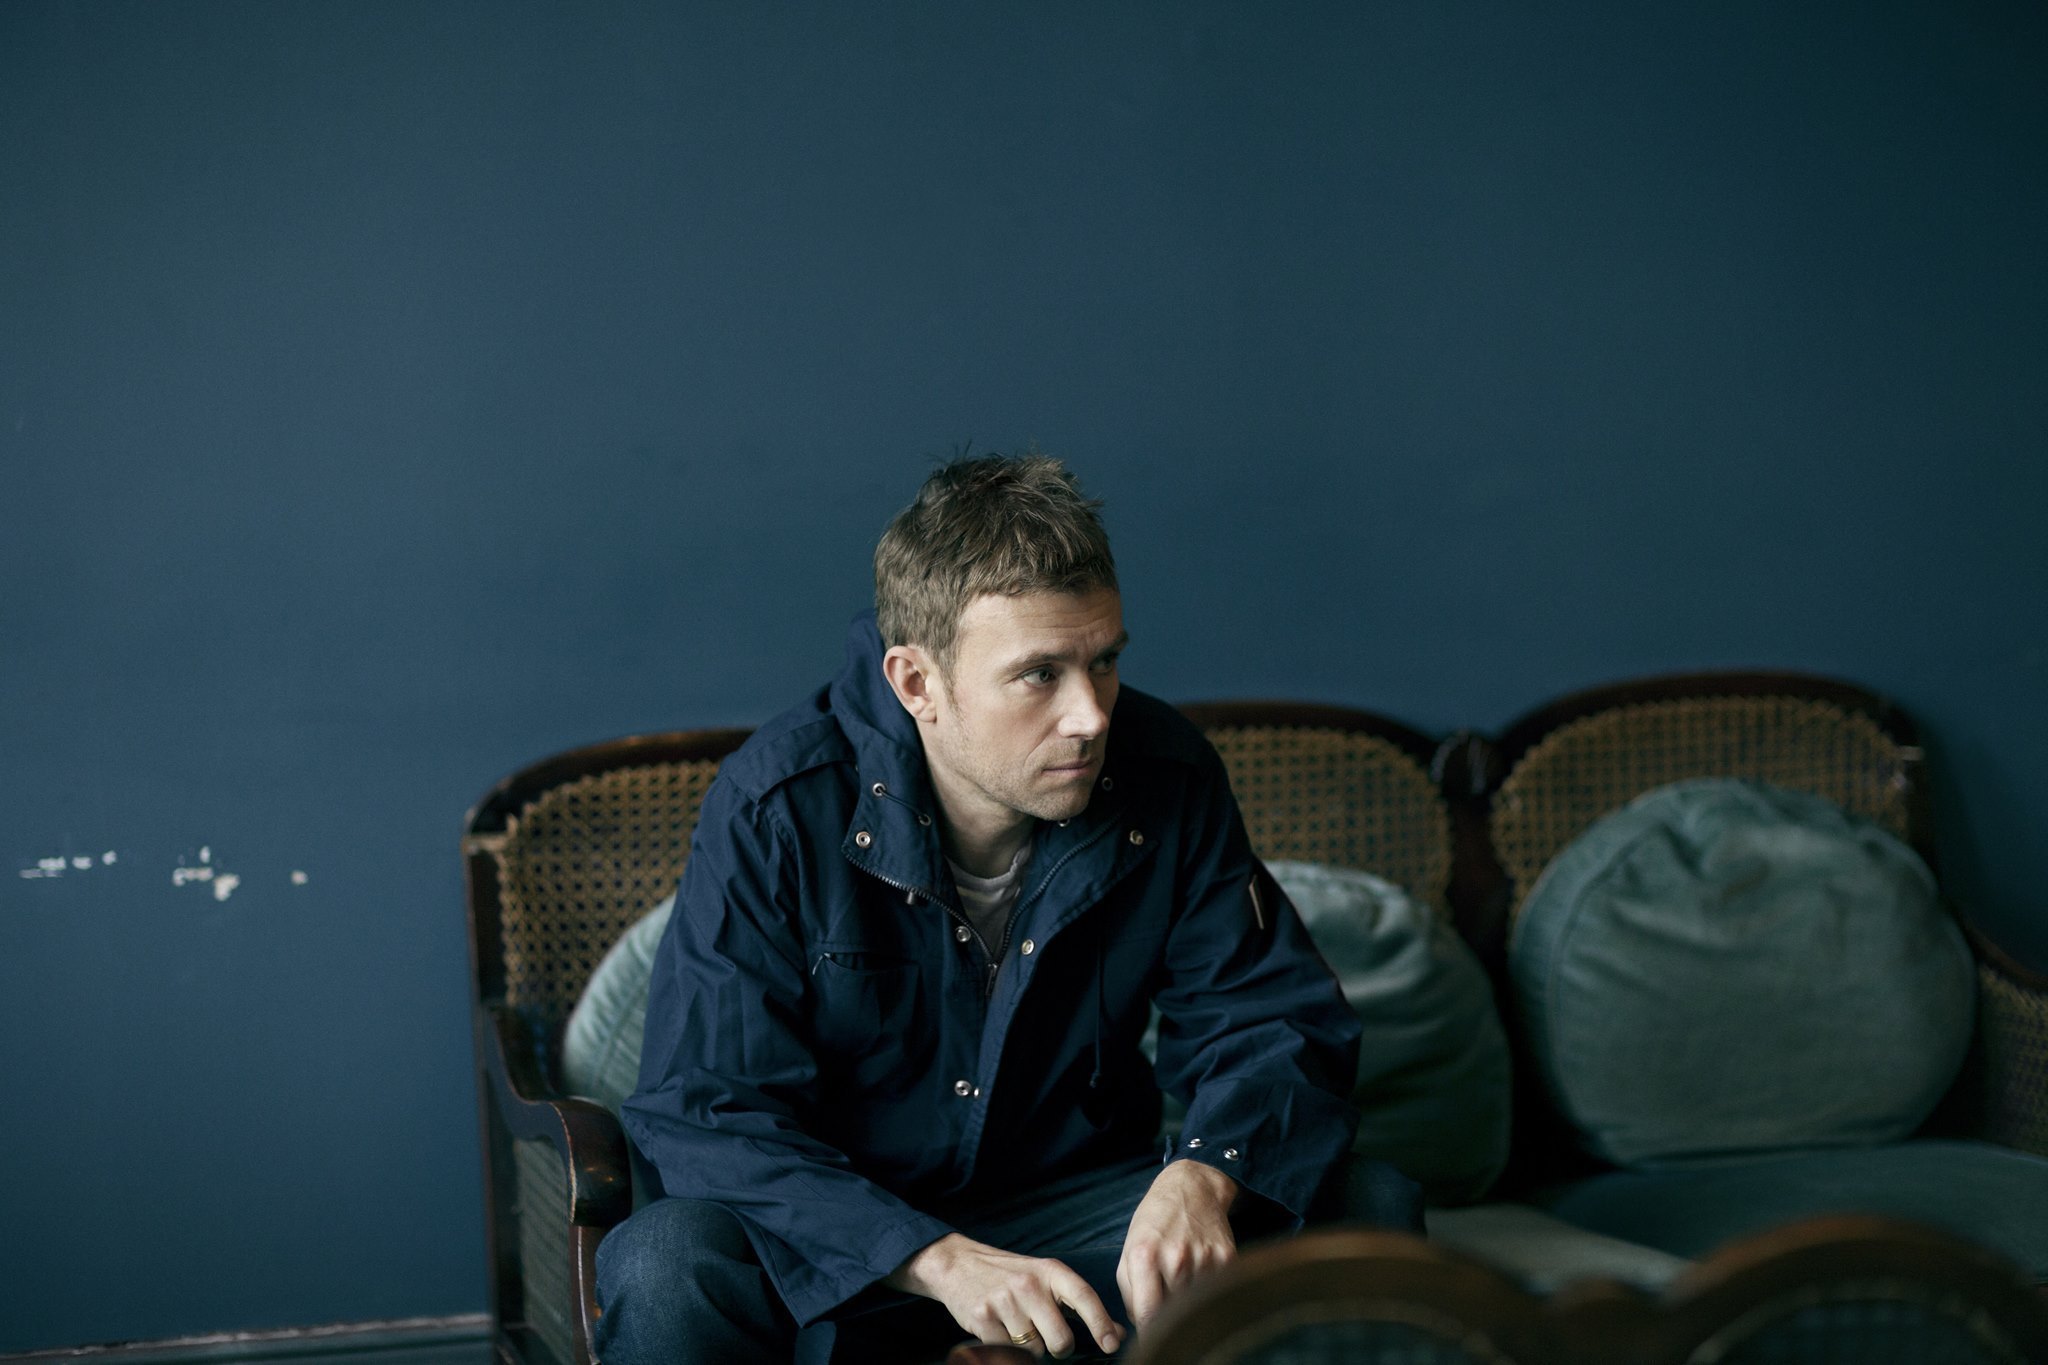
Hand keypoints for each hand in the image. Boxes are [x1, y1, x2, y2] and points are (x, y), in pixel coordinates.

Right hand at [888, 1232, 1123, 1358]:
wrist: (958, 1264)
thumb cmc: (1010, 1275)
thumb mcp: (1046, 1278)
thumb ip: (1079, 1304)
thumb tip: (1117, 1333)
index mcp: (1050, 1271)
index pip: (1084, 1297)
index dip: (1102, 1323)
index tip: (1112, 1343)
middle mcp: (1029, 1284)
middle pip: (1060, 1339)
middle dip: (1060, 1348)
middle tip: (1050, 1339)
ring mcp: (1005, 1301)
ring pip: (1033, 1350)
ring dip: (1030, 1347)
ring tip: (1019, 1326)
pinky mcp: (982, 1319)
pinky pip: (1007, 1351)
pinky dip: (1007, 1347)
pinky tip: (1001, 1329)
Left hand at [1116, 1158, 1237, 1330]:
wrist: (1192, 1189)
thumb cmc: (1155, 1222)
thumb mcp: (1130, 1249)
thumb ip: (1129, 1292)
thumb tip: (1142, 1326)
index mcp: (1145, 1256)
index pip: (1148, 1315)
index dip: (1149, 1334)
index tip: (1152, 1337)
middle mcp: (1175, 1258)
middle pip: (1174, 1313)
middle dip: (1169, 1314)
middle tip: (1168, 1300)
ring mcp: (1204, 1259)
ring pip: (1197, 1305)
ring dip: (1190, 1301)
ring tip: (1184, 1279)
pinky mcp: (1227, 1258)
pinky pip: (1217, 1291)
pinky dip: (1209, 1290)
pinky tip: (1201, 1270)